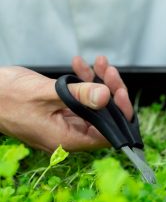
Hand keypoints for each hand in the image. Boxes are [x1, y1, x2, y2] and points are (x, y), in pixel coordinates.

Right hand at [0, 56, 132, 151]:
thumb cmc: (6, 97)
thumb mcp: (46, 93)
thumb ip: (78, 96)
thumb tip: (106, 97)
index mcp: (68, 139)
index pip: (107, 134)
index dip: (119, 114)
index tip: (119, 92)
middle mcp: (70, 135)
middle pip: (103, 118)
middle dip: (110, 92)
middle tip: (109, 71)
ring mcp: (65, 123)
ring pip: (93, 106)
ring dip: (98, 83)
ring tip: (98, 62)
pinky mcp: (61, 112)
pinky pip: (80, 100)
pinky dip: (83, 83)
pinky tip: (80, 65)